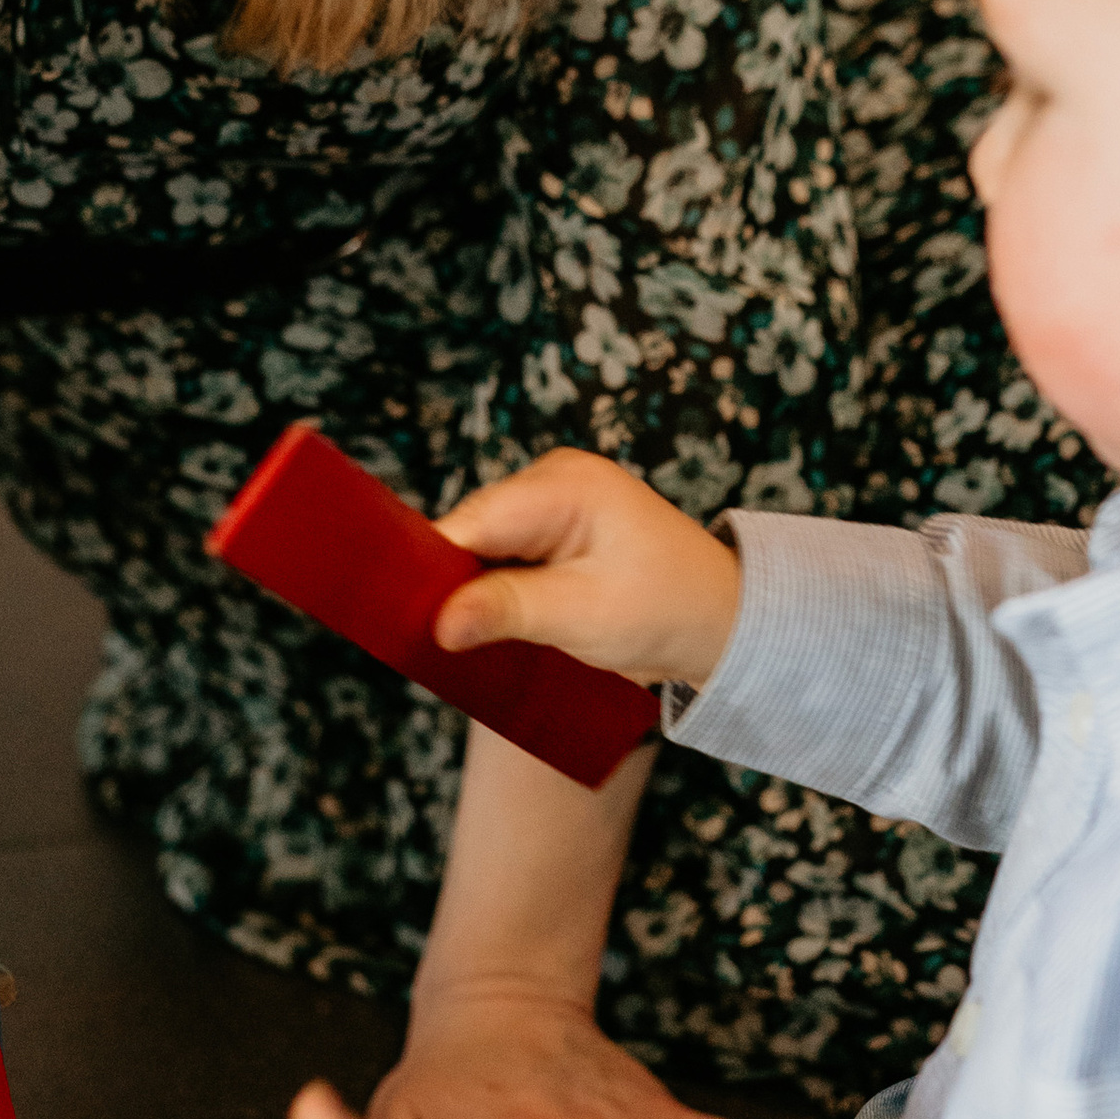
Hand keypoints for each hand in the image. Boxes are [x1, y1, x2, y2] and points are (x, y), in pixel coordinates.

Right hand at [433, 451, 740, 689]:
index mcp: (567, 485)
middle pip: (472, 530)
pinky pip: (503, 554)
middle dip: (449, 581)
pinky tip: (485, 623)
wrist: (721, 619)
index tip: (398, 614)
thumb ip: (508, 611)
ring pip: (482, 545)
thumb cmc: (667, 611)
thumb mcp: (584, 616)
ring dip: (471, 589)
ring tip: (458, 637)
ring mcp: (553, 502)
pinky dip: (493, 588)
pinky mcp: (554, 529)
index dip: (430, 566)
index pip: (473, 520)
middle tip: (429, 638)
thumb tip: (438, 622)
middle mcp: (554, 480)